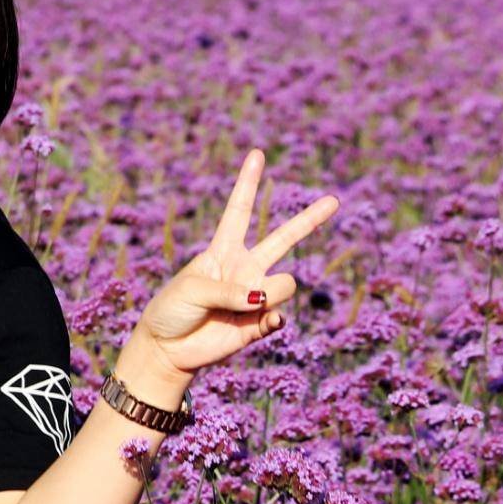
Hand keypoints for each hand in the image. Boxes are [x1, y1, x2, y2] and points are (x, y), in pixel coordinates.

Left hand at [131, 147, 335, 375]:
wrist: (167, 349)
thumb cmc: (172, 310)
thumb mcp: (193, 289)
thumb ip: (229, 289)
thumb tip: (264, 299)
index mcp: (222, 250)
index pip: (239, 210)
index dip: (248, 182)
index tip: (257, 154)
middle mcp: (245, 268)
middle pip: (283, 238)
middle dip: (309, 219)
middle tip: (334, 200)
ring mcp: (255, 296)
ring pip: (286, 284)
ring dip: (270, 293)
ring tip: (243, 307)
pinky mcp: (260, 323)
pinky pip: (280, 315)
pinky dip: (274, 317)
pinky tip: (266, 320)